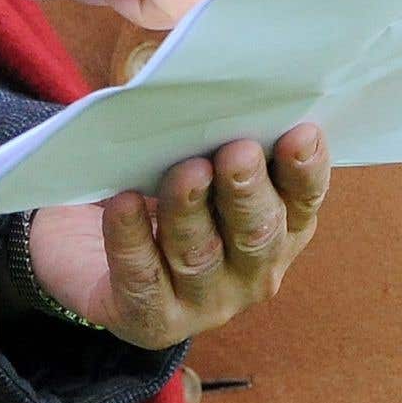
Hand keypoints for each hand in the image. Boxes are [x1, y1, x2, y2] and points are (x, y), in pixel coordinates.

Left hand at [25, 125, 328, 348]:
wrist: (96, 254)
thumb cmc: (162, 187)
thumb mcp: (198, 155)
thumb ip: (216, 129)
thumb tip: (210, 83)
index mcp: (280, 228)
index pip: (303, 201)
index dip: (305, 170)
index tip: (300, 130)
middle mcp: (251, 272)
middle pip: (258, 233)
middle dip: (248, 191)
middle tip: (238, 151)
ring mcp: (204, 302)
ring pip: (199, 256)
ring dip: (192, 211)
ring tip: (185, 171)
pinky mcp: (151, 319)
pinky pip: (141, 279)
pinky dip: (132, 240)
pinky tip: (122, 205)